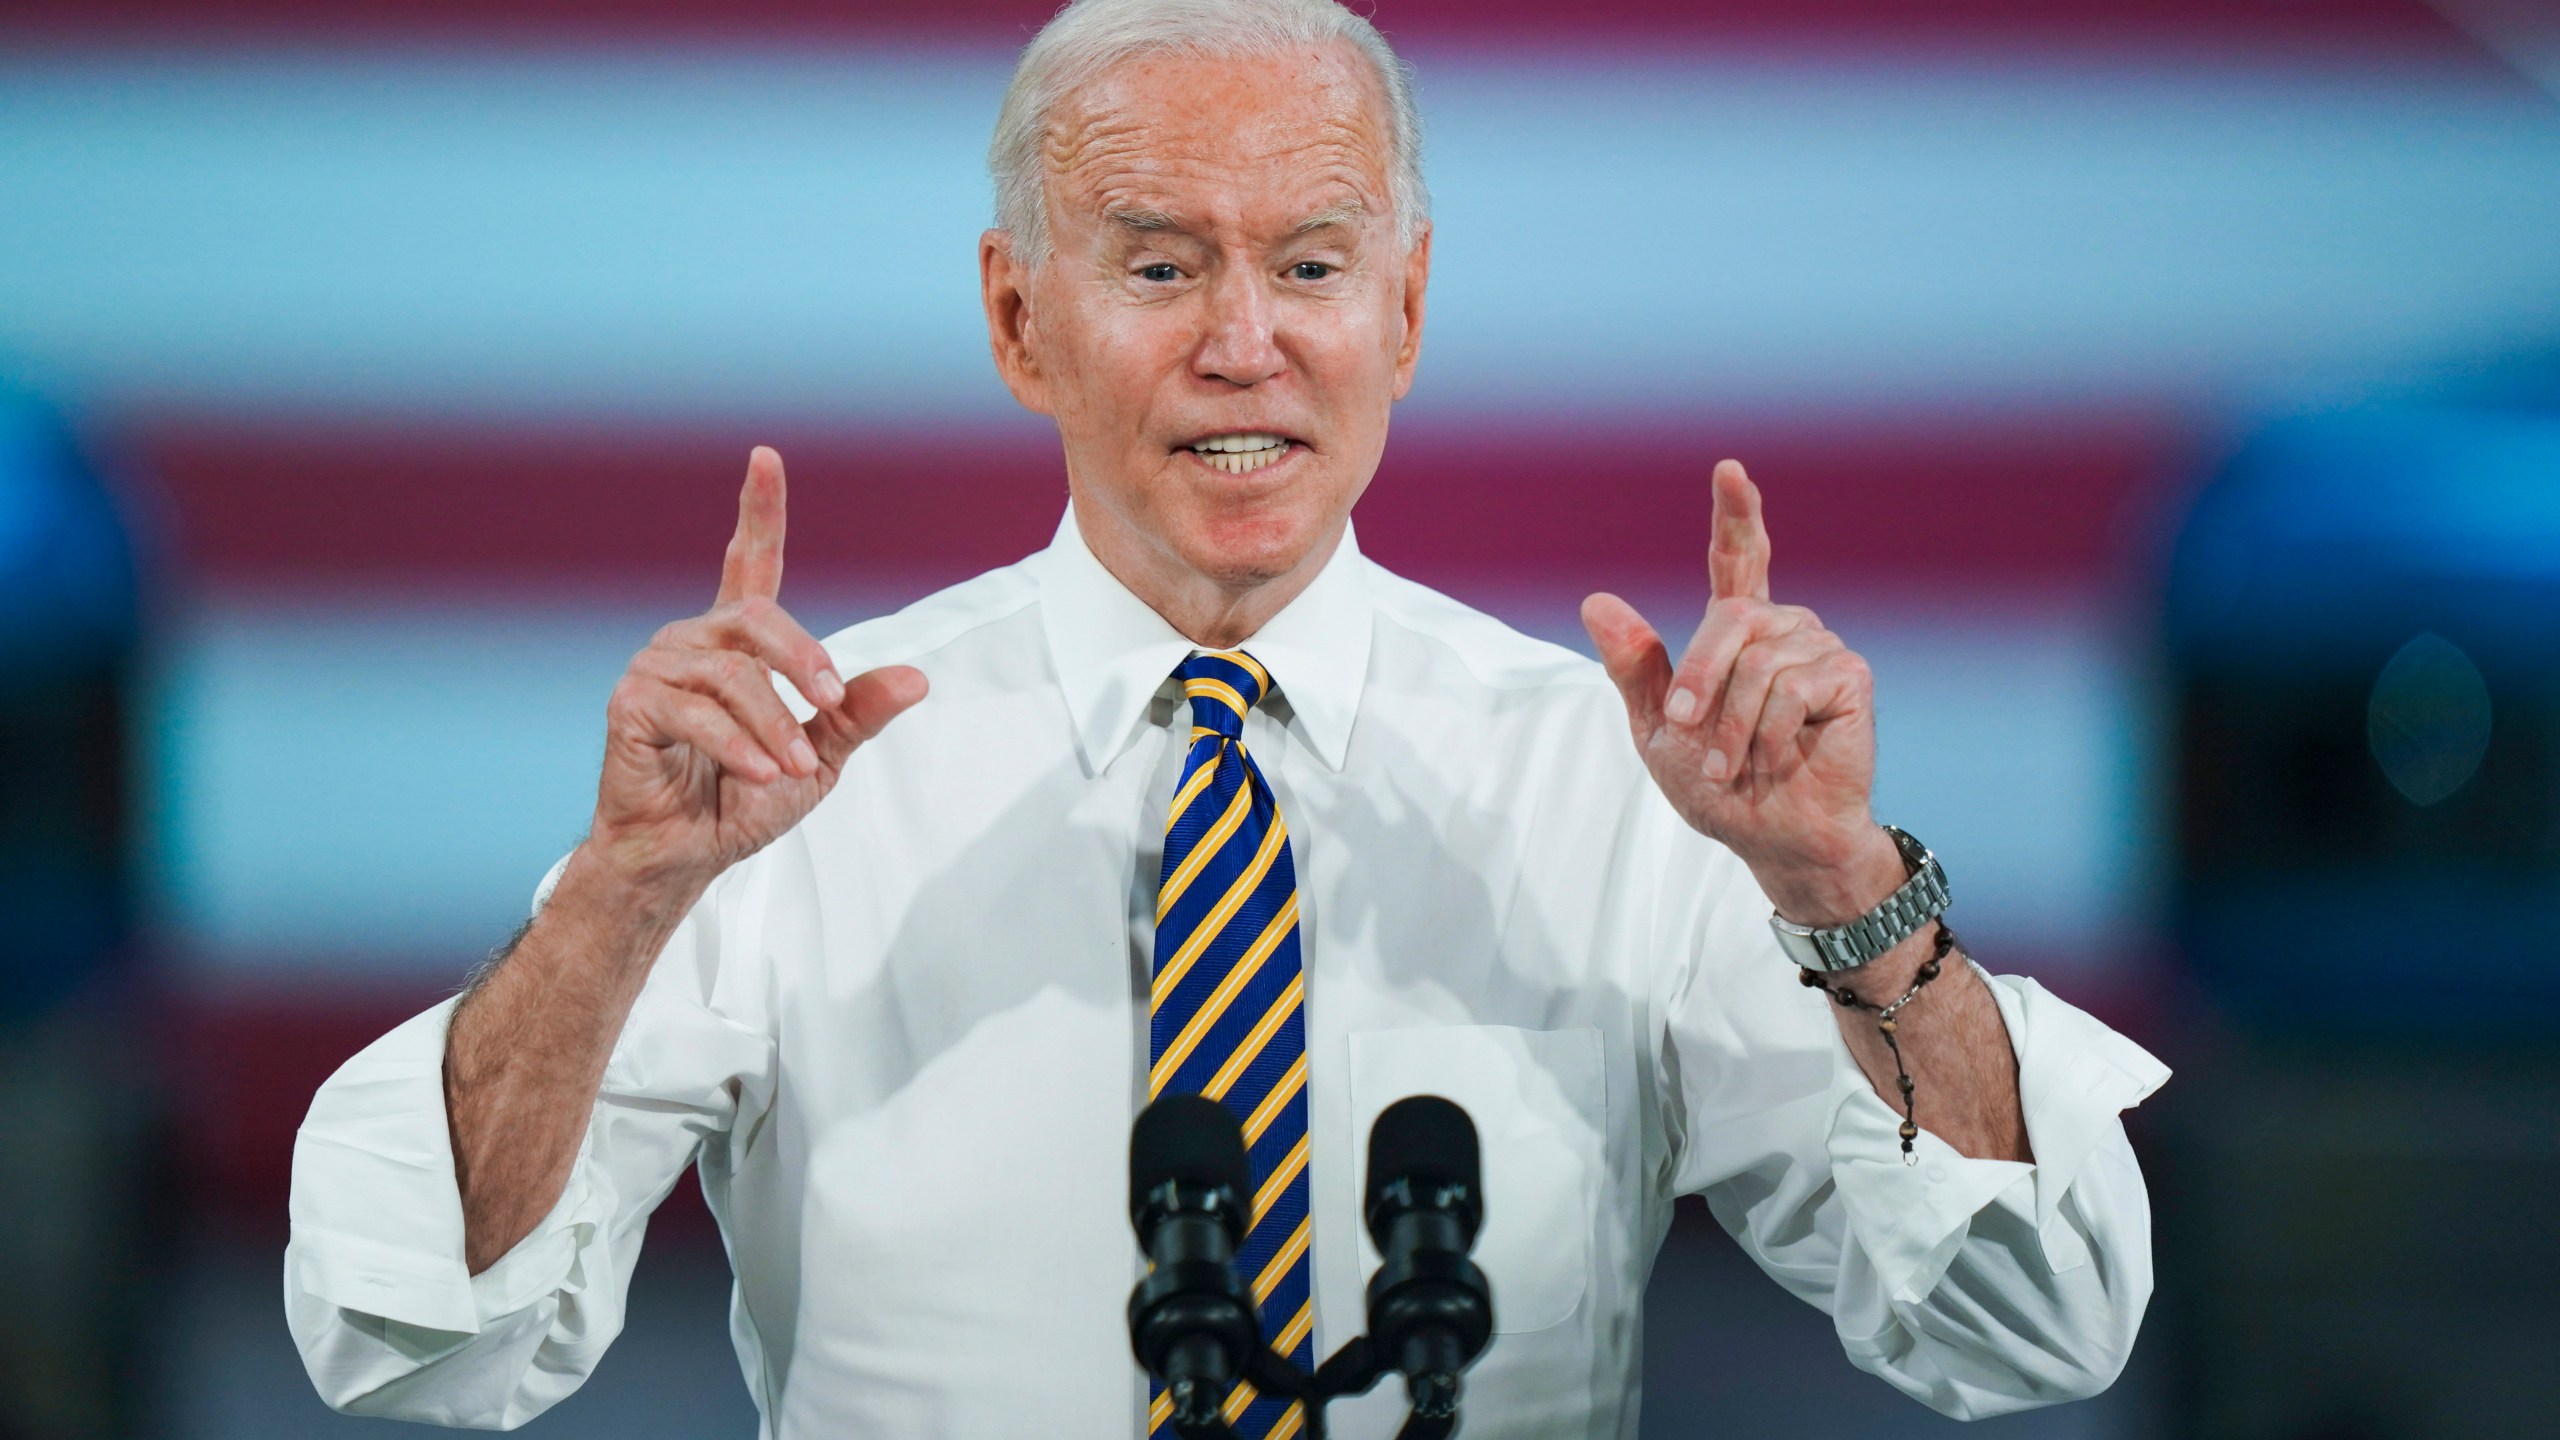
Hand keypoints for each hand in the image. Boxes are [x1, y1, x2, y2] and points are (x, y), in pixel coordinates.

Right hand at [587, 446, 926, 894]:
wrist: (688, 854)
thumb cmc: (746, 800)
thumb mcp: (821, 755)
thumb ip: (858, 712)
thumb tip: (918, 678)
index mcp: (738, 643)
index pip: (750, 560)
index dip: (759, 508)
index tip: (766, 455)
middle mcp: (694, 640)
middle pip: (758, 616)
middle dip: (803, 659)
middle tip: (830, 704)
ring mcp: (657, 667)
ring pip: (732, 673)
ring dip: (774, 725)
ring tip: (793, 768)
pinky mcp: (631, 703)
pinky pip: (695, 711)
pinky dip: (738, 745)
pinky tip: (762, 774)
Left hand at [1581, 460, 1900, 924]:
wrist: (1771, 836)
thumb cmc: (1716, 784)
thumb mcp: (1656, 727)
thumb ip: (1634, 665)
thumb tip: (1595, 600)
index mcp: (1739, 630)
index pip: (1738, 557)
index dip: (1736, 514)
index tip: (1729, 470)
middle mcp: (1785, 626)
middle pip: (1728, 617)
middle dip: (1696, 679)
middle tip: (1682, 730)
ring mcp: (1821, 646)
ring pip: (1757, 661)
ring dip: (1729, 725)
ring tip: (1727, 764)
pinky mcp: (1849, 676)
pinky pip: (1790, 688)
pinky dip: (1765, 735)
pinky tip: (1770, 761)